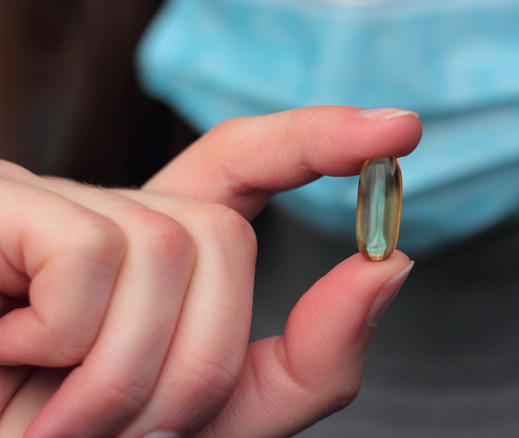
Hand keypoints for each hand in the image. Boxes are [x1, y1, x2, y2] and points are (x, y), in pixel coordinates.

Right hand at [0, 106, 421, 436]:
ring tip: (59, 415)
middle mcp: (114, 216)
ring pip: (168, 248)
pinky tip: (11, 354)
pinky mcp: (3, 200)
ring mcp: (54, 202)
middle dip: (197, 362)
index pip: (246, 164)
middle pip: (223, 235)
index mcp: (162, 255)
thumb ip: (311, 362)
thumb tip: (392, 266)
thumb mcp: (226, 418)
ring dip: (125, 375)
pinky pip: (95, 254)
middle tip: (118, 425)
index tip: (397, 132)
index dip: (316, 138)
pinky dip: (68, 340)